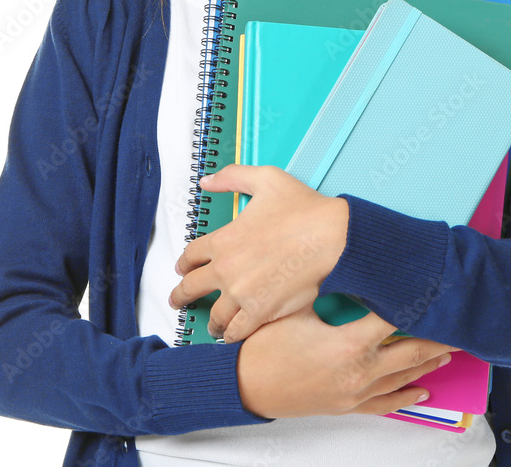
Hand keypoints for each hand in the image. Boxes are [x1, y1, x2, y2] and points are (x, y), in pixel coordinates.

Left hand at [169, 164, 348, 341]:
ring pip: (214, 315)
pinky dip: (231, 334)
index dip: (183, 263)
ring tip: (212, 324)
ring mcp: (242, 294)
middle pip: (191, 288)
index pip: (190, 256)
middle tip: (177, 301)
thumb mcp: (265, 179)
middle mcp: (226, 269)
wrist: (332, 237)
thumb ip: (232, 177)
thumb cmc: (303, 208)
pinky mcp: (261, 312)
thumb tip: (206, 182)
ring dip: (211, 320)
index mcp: (223, 238)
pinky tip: (231, 335)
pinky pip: (237, 331)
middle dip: (180, 295)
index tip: (182, 269)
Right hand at [237, 305, 456, 418]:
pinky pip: (386, 404)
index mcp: (349, 343)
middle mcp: (360, 371)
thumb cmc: (267, 347)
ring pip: (404, 378)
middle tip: (457, 324)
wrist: (245, 385)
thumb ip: (324, 289)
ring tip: (450, 351)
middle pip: (411, 352)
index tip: (433, 292)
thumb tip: (343, 265)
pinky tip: (424, 390)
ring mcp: (356, 392)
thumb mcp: (296, 309)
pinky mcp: (348, 405)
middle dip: (436, 337)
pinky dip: (408, 396)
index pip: (395, 319)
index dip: (416, 304)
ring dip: (428, 364)